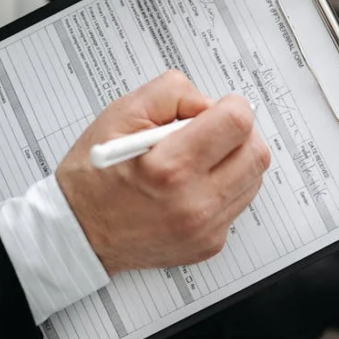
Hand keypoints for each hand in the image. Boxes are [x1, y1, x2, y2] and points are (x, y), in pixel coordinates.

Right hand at [57, 70, 270, 274]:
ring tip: (200, 160)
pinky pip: (238, 204)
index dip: (231, 107)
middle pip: (257, 153)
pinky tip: (195, 185)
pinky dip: (225, 188)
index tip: (217, 110)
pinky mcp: (211, 243)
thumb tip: (211, 103)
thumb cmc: (94, 175)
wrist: (80, 233)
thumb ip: (172, 94)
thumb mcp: (120, 115)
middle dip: (240, 135)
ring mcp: (206, 228)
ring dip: (236, 162)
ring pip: (253, 179)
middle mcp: (194, 203)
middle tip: (213, 133)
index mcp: (170, 167)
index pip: (237, 124)